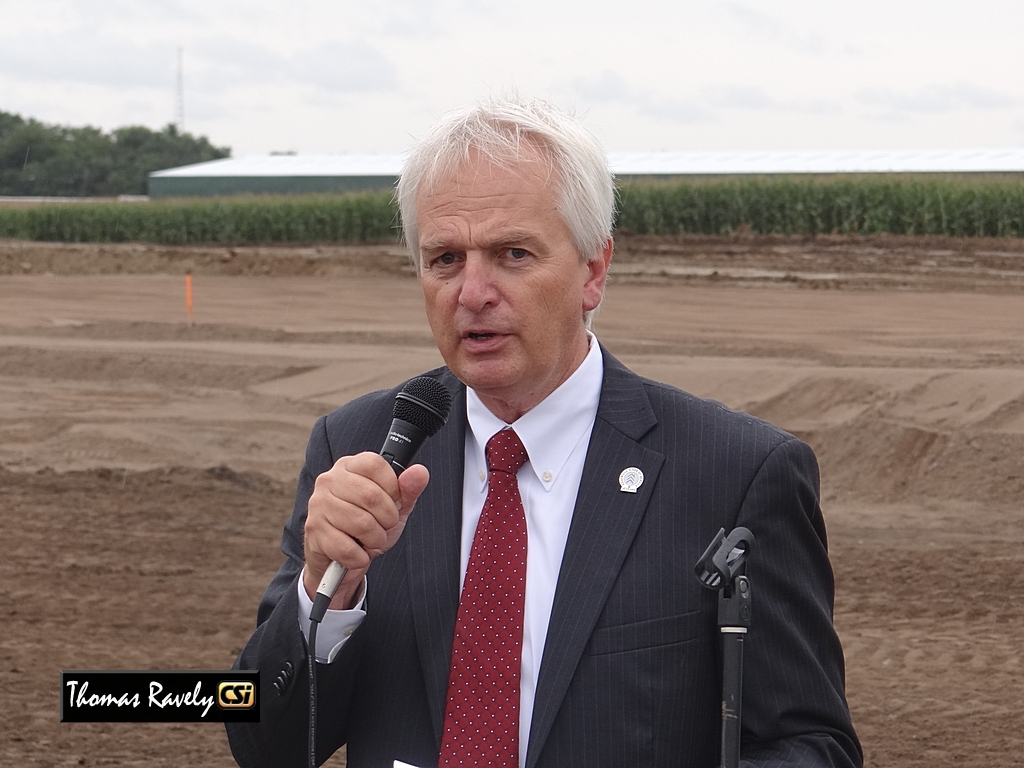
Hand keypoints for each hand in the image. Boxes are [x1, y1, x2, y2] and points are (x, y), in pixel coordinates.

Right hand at [302, 452, 429, 609]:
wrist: (341, 559)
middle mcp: (329, 480)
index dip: (392, 487)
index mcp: (349, 467)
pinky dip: (360, 557)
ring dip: (375, 539)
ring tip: (371, 539)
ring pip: (360, 523)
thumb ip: (408, 489)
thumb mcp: (394, 506)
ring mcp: (318, 505)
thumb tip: (419, 472)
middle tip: (385, 525)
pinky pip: (347, 548)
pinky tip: (358, 553)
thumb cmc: (368, 525)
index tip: (393, 501)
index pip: (375, 464)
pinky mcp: (313, 531)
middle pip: (371, 495)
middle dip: (387, 519)